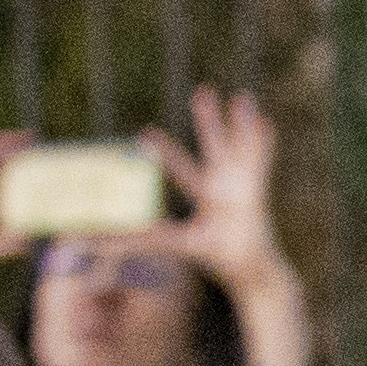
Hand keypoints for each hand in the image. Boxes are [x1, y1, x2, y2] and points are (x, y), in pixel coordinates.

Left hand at [150, 91, 312, 365]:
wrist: (251, 273)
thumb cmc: (218, 260)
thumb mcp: (177, 244)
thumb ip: (144, 238)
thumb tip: (100, 239)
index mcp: (210, 198)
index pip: (185, 172)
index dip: (168, 155)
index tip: (145, 134)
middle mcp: (228, 188)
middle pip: (216, 149)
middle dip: (209, 122)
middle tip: (203, 92)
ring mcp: (245, 188)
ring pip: (241, 149)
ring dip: (241, 125)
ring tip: (244, 98)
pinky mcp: (257, 193)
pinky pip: (261, 164)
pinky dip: (263, 145)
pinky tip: (266, 123)